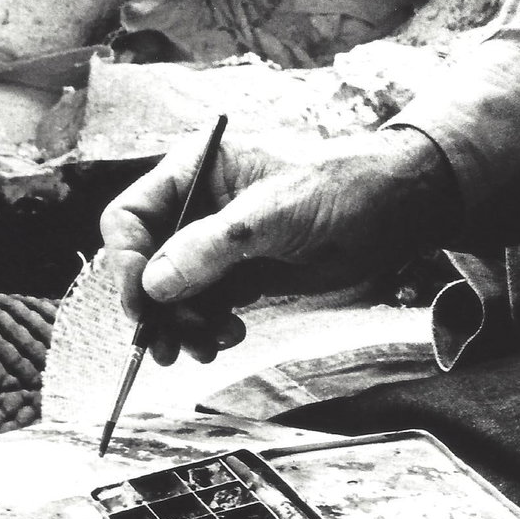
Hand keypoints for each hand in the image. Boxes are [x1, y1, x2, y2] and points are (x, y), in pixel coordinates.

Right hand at [98, 125, 457, 362]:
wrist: (394, 210)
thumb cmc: (339, 187)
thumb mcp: (273, 213)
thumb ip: (212, 246)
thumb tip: (154, 283)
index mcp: (196, 170)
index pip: (130, 216)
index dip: (125, 261)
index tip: (141, 306)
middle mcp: (199, 206)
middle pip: (146, 264)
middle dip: (156, 307)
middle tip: (172, 348)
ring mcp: (218, 243)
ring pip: (172, 294)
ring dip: (182, 326)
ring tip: (209, 345)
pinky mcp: (240, 273)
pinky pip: (203, 307)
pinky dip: (206, 328)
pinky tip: (229, 336)